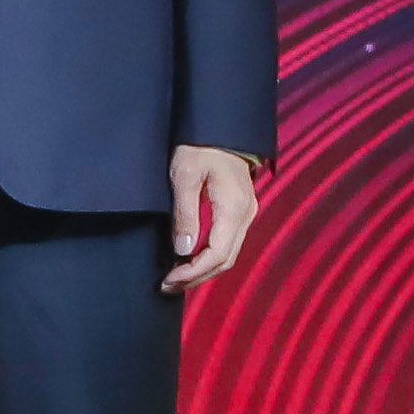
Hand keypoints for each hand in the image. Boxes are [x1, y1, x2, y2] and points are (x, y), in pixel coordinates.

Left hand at [164, 145, 261, 287]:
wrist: (220, 127)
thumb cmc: (199, 146)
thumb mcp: (185, 175)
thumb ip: (186, 213)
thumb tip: (182, 250)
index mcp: (234, 208)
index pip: (218, 254)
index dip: (194, 271)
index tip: (169, 278)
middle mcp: (245, 215)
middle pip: (225, 260)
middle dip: (197, 277)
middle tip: (167, 285)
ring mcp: (245, 214)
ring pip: (228, 254)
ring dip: (203, 270)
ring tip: (175, 279)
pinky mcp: (238, 211)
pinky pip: (227, 242)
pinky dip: (209, 257)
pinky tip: (189, 260)